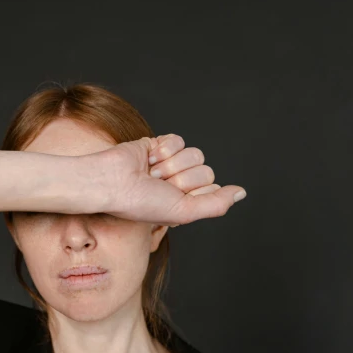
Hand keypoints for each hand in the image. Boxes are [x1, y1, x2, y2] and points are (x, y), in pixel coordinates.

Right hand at [92, 134, 246, 226]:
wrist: (111, 181)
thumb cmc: (141, 203)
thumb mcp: (184, 212)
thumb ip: (217, 204)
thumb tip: (241, 192)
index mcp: (186, 202)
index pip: (212, 188)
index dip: (194, 192)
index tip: (173, 197)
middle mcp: (180, 183)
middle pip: (205, 170)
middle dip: (182, 177)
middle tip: (159, 184)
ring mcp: (171, 163)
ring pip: (195, 154)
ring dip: (172, 164)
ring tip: (151, 172)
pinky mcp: (160, 145)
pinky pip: (178, 140)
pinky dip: (164, 149)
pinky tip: (148, 159)